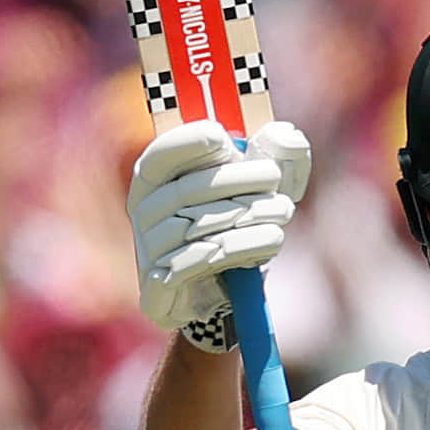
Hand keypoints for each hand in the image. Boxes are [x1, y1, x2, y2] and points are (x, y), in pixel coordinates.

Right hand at [126, 119, 309, 341]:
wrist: (225, 294)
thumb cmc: (240, 226)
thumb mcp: (260, 187)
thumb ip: (276, 156)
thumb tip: (285, 135)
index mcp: (155, 181)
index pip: (159, 156)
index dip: (186, 143)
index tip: (224, 139)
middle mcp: (143, 214)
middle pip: (185, 191)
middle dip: (238, 180)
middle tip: (276, 180)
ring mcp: (147, 254)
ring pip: (193, 229)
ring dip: (246, 219)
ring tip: (283, 213)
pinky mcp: (155, 292)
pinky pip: (189, 266)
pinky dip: (231, 252)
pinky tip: (264, 246)